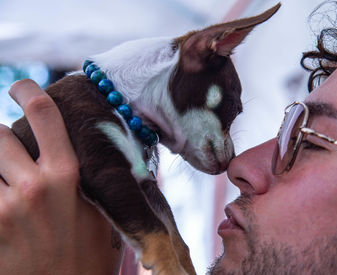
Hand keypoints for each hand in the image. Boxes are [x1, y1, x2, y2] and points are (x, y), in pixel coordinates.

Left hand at [0, 80, 121, 274]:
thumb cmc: (88, 254)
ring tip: (11, 184)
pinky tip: (7, 204)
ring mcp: (4, 207)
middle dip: (2, 142)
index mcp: (68, 175)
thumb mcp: (98, 208)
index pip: (42, 112)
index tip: (19, 87)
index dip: (27, 89)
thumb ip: (83, 174)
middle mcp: (34, 185)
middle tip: (13, 158)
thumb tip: (73, 144)